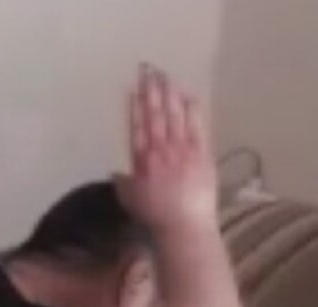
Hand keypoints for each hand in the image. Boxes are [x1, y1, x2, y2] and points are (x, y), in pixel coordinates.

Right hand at [123, 63, 217, 229]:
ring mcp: (182, 150)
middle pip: (155, 114)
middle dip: (151, 90)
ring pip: (174, 115)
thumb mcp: (130, 200)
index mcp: (141, 159)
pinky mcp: (202, 154)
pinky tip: (187, 94)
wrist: (185, 226)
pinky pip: (196, 126)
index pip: (137, 125)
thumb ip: (123, 182)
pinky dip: (191, 109)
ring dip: (169, 93)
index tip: (134, 86)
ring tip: (165, 75)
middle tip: (148, 69)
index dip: (135, 104)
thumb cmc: (156, 217)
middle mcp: (160, 149)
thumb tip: (116, 172)